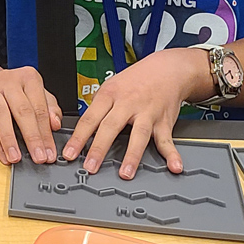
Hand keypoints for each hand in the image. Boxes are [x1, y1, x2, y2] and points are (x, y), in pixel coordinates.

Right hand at [0, 66, 62, 165]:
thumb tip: (55, 124)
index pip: (40, 108)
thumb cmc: (14, 90)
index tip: (50, 151)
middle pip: (23, 111)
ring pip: (1, 116)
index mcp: (29, 78)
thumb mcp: (35, 93)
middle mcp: (10, 82)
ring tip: (17, 158)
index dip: (46, 132)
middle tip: (39, 157)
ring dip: (10, 141)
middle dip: (32, 138)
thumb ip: (50, 108)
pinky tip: (4, 155)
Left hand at [61, 48, 207, 178]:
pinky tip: (174, 166)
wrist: (166, 69)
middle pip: (110, 127)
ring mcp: (147, 113)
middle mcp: (128, 104)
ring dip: (132, 155)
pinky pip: (167, 140)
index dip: (78, 137)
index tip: (69, 154)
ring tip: (126, 173)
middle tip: (90, 167)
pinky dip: (172, 154)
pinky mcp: (164, 121)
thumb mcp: (110, 87)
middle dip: (99, 149)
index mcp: (110, 95)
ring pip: (139, 135)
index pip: (90, 118)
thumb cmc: (135, 80)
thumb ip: (98, 107)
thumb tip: (82, 129)